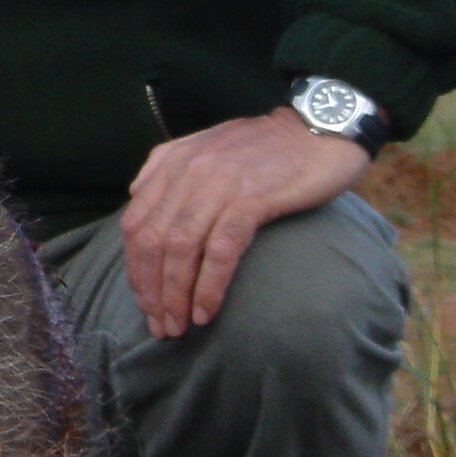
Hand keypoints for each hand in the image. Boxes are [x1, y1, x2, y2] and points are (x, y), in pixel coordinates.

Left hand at [121, 108, 369, 337]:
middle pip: (153, 241)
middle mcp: (189, 172)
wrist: (320, 130)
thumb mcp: (208, 145)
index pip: (135, 223)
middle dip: (151, 290)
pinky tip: (206, 310)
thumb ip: (167, 164)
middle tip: (161, 326)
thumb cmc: (266, 145)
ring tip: (180, 326)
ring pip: (181, 248)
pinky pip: (220, 249)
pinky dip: (208, 285)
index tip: (145, 302)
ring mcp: (219, 184)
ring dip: (175, 295)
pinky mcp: (252, 198)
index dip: (135, 268)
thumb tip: (136, 193)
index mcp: (173, 163)